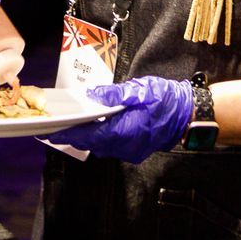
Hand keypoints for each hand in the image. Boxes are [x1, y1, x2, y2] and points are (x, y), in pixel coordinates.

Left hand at [45, 76, 194, 162]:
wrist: (190, 115)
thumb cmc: (168, 100)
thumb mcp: (140, 90)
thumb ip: (115, 94)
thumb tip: (94, 95)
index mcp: (124, 130)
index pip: (88, 135)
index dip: (68, 134)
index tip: (51, 132)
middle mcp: (125, 145)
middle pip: (92, 143)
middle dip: (74, 135)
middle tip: (57, 126)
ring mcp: (131, 150)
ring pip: (102, 145)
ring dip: (88, 136)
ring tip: (74, 124)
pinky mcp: (136, 149)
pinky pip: (113, 145)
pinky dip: (101, 137)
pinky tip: (97, 126)